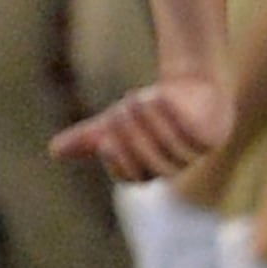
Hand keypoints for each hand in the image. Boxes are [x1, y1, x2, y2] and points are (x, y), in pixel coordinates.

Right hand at [49, 75, 228, 182]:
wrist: (192, 91)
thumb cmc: (151, 111)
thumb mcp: (115, 122)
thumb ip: (88, 138)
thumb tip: (53, 151)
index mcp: (147, 170)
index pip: (130, 176)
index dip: (117, 158)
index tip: (104, 136)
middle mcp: (171, 167)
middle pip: (150, 162)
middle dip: (132, 135)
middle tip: (120, 108)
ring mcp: (194, 154)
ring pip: (171, 147)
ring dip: (152, 122)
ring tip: (138, 97)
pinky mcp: (213, 137)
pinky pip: (192, 132)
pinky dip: (174, 115)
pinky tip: (161, 96)